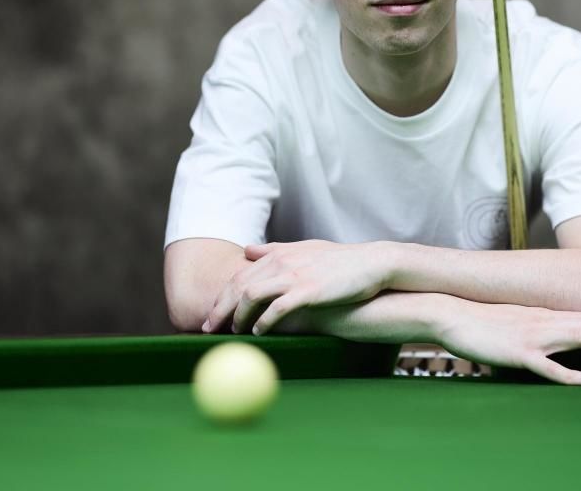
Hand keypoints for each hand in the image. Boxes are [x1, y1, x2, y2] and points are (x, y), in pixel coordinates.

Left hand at [202, 240, 396, 334]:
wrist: (372, 264)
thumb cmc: (339, 261)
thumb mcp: (304, 249)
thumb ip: (275, 250)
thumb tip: (249, 251)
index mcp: (279, 252)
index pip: (239, 275)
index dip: (222, 296)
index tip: (211, 315)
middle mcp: (282, 261)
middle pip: (239, 285)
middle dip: (220, 308)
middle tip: (208, 329)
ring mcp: (294, 275)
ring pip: (251, 295)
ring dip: (238, 316)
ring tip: (233, 333)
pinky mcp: (308, 290)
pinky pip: (277, 308)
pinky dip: (263, 321)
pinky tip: (259, 332)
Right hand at [437, 299, 580, 384]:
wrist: (449, 312)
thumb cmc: (475, 318)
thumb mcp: (508, 317)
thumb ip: (528, 323)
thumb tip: (541, 330)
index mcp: (539, 314)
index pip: (580, 317)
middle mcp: (541, 321)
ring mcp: (532, 337)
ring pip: (576, 338)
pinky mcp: (519, 353)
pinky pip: (550, 367)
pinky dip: (571, 374)